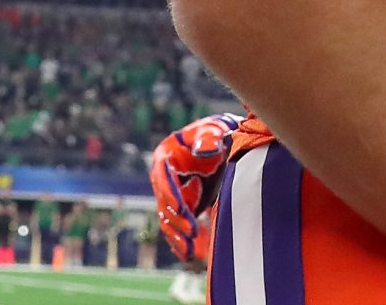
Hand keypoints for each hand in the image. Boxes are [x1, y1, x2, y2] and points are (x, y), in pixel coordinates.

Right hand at [149, 109, 271, 263]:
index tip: (181, 208)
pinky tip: (191, 255)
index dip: (170, 193)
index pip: (163, 177)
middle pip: (165, 202)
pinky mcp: (181, 207)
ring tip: (190, 252)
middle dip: (177, 219)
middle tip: (193, 232)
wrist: (222, 144)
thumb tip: (203, 150)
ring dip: (178, 236)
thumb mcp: (213, 130)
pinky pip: (178, 227)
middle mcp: (163, 178)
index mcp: (165, 157)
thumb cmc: (216, 134)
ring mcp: (171, 195)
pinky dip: (183, 241)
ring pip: (169, 220)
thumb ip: (209, 138)